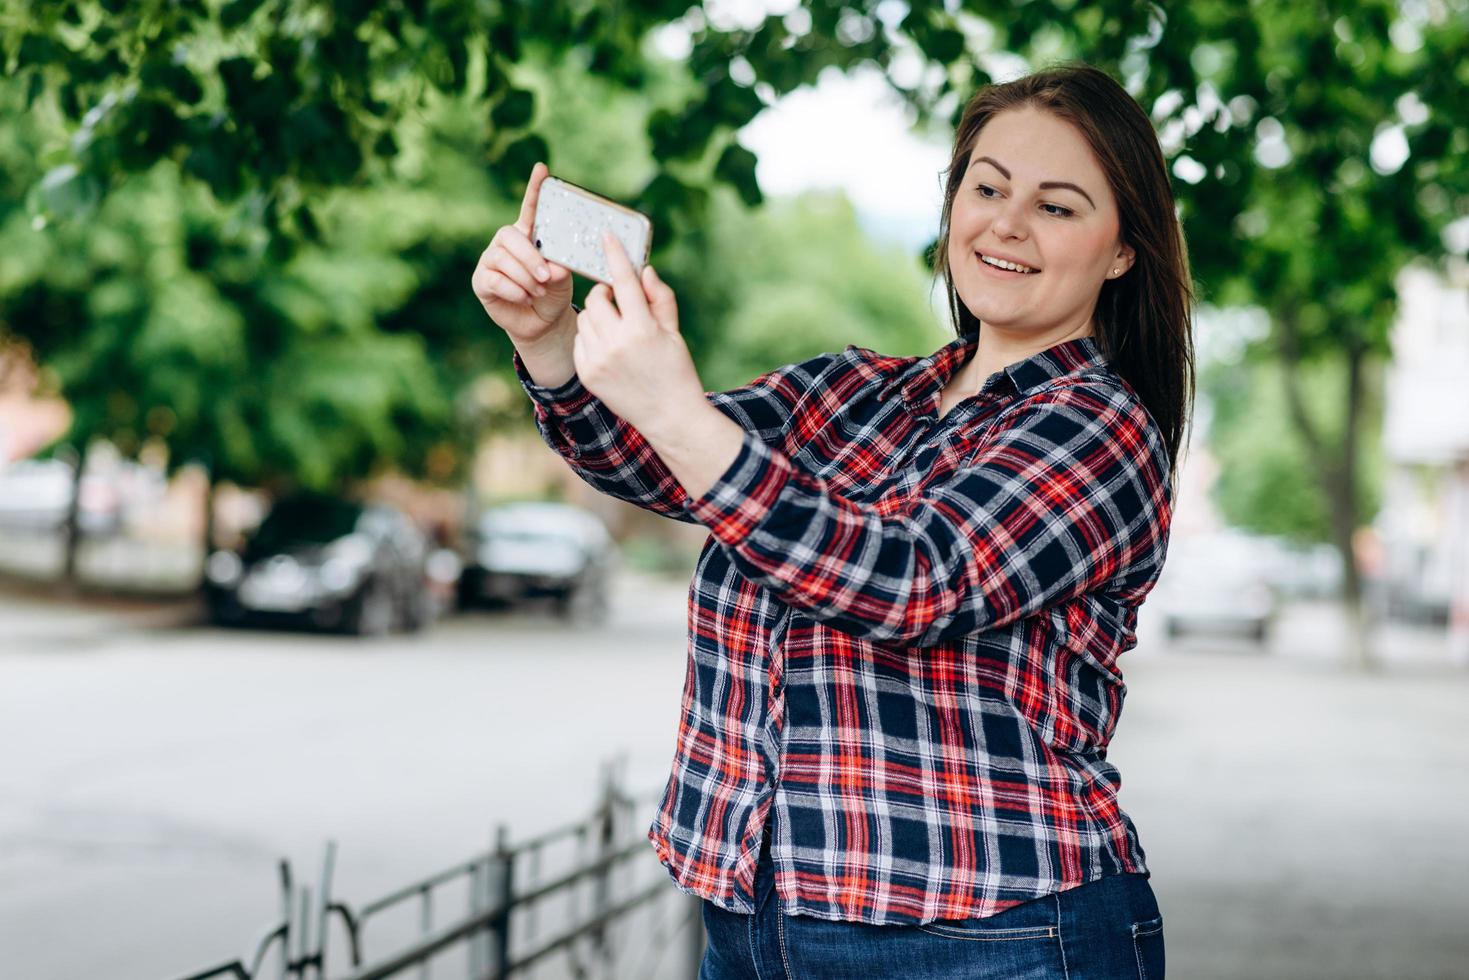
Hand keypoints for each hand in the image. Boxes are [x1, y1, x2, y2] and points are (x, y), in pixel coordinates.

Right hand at [471, 161, 575, 345]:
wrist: (542, 323)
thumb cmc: (553, 294)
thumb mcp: (563, 280)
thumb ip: (560, 268)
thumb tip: (554, 267)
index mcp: (529, 235)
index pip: (530, 208)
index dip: (535, 188)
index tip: (542, 169)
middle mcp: (507, 243)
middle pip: (510, 236)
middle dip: (530, 257)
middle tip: (546, 277)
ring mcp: (491, 260)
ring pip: (502, 259)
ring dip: (524, 277)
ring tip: (538, 292)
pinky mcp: (482, 280)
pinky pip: (494, 279)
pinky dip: (513, 290)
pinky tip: (523, 298)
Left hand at [572, 232, 704, 434]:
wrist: (668, 415)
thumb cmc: (676, 370)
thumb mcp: (674, 332)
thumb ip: (660, 298)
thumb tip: (644, 270)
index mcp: (642, 329)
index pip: (623, 282)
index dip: (615, 255)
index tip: (606, 236)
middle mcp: (616, 343)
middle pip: (596, 298)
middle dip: (605, 294)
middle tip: (617, 301)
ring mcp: (598, 359)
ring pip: (584, 318)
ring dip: (597, 316)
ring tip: (616, 330)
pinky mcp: (586, 373)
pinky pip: (580, 340)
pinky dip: (591, 337)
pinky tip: (609, 349)